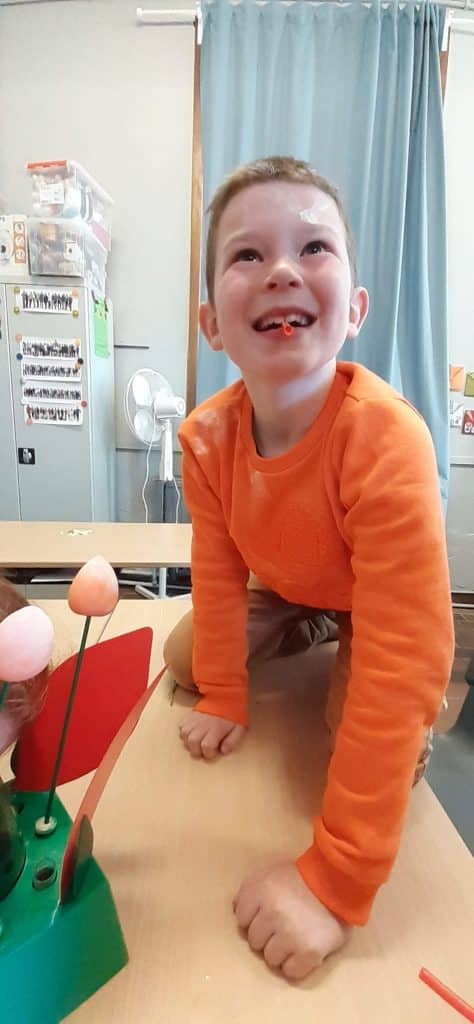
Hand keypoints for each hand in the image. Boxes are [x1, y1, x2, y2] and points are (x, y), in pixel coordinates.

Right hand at [179, 710, 245, 759]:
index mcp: (217, 728)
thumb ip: (231, 742)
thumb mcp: (238, 730)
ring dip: (189, 743)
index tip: (214, 753)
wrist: (226, 697)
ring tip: (197, 743)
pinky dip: (184, 733)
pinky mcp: (190, 715)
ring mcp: (195, 719)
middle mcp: (204, 724)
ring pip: (184, 734)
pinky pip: (181, 726)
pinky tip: (192, 734)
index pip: (207, 746)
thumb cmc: (233, 715)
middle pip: (193, 742)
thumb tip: (222, 752)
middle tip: (203, 751)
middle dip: (197, 751)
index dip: (209, 754)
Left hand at [233, 862, 350, 979]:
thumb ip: (250, 890)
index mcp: (260, 891)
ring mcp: (290, 935)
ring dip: (281, 952)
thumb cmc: (301, 878)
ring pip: (270, 959)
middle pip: (254, 941)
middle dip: (267, 935)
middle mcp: (272, 914)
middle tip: (283, 925)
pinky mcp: (309, 952)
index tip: (266, 915)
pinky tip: (304, 951)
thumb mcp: (270, 873)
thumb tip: (237, 912)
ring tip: (295, 937)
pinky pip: (291, 971)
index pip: (241, 919)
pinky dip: (296, 965)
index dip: (254, 918)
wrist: (339, 883)